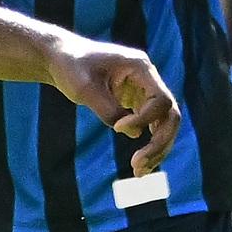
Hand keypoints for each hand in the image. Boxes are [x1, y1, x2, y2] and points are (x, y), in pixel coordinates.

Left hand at [46, 34, 178, 175]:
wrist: (61, 58)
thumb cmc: (71, 67)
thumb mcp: (84, 89)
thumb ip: (108, 110)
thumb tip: (134, 134)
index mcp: (141, 68)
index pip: (159, 99)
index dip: (143, 119)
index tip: (117, 129)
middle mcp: (148, 80)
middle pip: (170, 115)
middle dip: (159, 142)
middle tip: (139, 165)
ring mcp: (144, 92)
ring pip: (164, 124)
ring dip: (157, 149)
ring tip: (139, 173)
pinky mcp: (136, 103)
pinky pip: (151, 126)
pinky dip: (148, 145)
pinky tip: (140, 166)